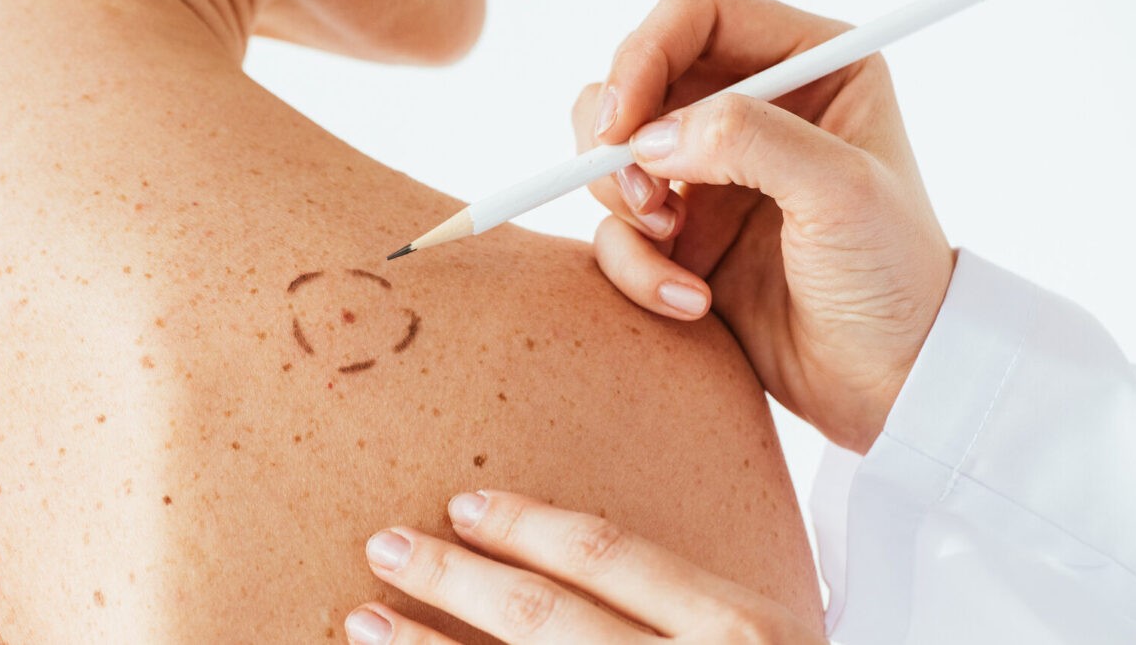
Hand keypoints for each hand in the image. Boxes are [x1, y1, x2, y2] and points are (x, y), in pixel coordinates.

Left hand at [344, 490, 825, 643]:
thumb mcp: (771, 643)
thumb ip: (691, 606)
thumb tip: (568, 567)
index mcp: (740, 630)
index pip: (608, 556)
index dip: (524, 525)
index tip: (463, 506)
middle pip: (540, 615)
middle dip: (450, 577)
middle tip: (385, 548)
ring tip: (363, 621)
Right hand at [575, 0, 954, 451]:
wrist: (888, 384)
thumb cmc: (892, 280)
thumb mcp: (841, 194)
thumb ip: (751, 140)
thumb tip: (651, 134)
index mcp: (809, 65)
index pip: (697, 14)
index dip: (645, 53)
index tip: (623, 122)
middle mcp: (752, 107)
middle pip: (636, 75)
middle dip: (619, 135)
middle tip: (642, 196)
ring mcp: (711, 171)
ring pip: (611, 150)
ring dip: (620, 200)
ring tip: (671, 244)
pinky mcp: (682, 233)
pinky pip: (616, 229)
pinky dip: (635, 266)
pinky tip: (690, 302)